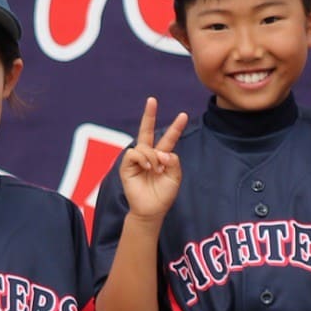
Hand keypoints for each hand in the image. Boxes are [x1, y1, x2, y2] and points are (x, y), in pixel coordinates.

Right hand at [119, 97, 187, 220]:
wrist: (151, 210)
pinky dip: (143, 159)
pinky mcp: (126, 165)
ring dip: (153, 157)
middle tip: (152, 100)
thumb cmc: (163, 195)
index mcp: (162, 156)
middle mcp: (148, 155)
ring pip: (144, 146)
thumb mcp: (175, 177)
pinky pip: (134, 153)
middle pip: (147, 130)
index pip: (169, 138)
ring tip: (156, 170)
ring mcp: (136, 159)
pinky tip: (147, 168)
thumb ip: (173, 162)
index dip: (176, 127)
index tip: (183, 115)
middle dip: (149, 115)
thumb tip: (162, 152)